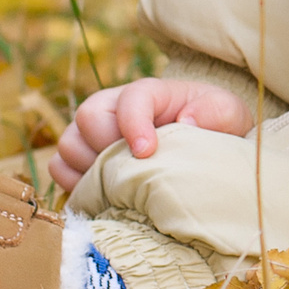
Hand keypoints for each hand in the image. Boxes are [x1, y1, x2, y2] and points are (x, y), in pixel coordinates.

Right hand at [49, 77, 252, 191]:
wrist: (203, 143)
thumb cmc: (214, 126)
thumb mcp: (229, 114)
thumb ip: (215, 112)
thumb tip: (186, 121)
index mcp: (151, 93)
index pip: (131, 97)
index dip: (133, 124)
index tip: (147, 152)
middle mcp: (114, 106)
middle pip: (89, 116)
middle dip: (107, 146)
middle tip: (132, 171)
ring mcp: (94, 132)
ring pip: (69, 143)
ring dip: (89, 168)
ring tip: (119, 186)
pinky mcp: (82, 156)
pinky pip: (59, 167)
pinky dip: (73, 183)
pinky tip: (102, 196)